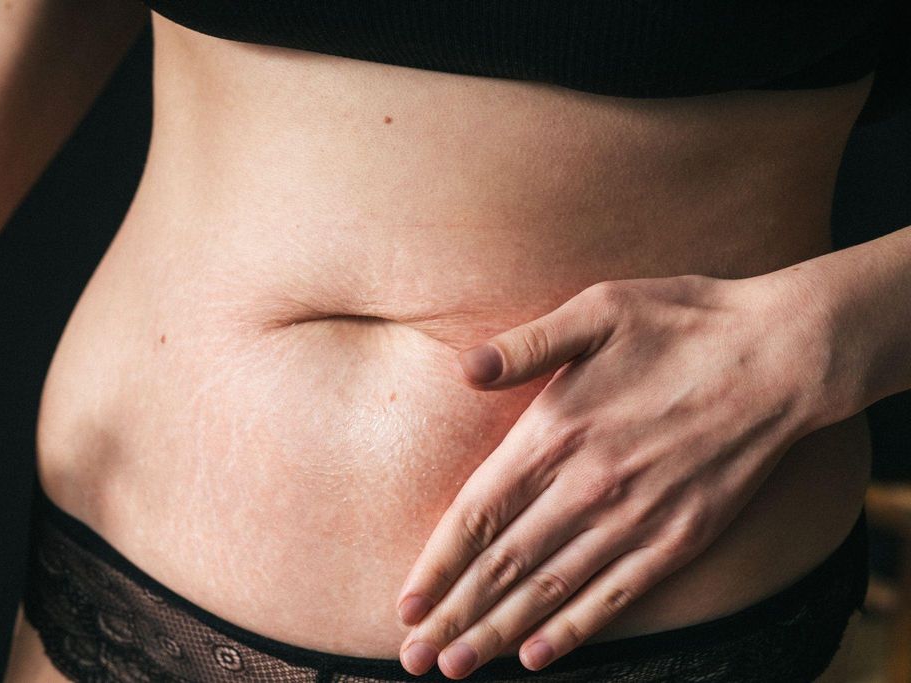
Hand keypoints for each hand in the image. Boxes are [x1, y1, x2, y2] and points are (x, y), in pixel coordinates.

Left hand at [394, 272, 838, 677]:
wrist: (780, 356)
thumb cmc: (681, 323)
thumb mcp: (598, 309)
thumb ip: (528, 344)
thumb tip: (466, 368)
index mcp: (557, 430)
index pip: (477, 513)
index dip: (437, 564)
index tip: (405, 603)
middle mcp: (588, 484)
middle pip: (503, 564)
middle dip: (453, 615)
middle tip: (414, 657)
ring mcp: (636, 517)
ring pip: (551, 590)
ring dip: (498, 633)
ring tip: (457, 668)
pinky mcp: (679, 537)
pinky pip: (615, 595)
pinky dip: (574, 629)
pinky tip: (538, 656)